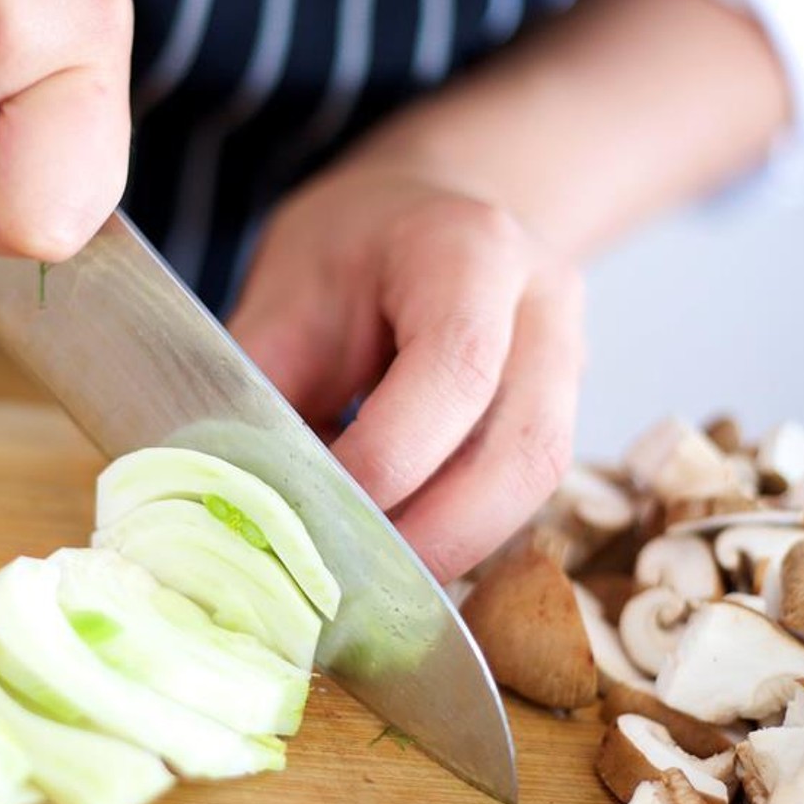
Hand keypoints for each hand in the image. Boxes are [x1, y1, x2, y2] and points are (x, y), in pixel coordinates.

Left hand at [227, 165, 584, 583]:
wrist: (415, 217)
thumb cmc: (345, 251)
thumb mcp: (283, 292)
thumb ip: (263, 387)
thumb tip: (235, 495)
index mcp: (469, 249)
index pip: (457, 367)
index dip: (392, 458)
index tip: (319, 514)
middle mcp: (542, 302)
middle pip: (525, 448)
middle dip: (440, 533)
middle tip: (356, 585)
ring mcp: (567, 357)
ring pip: (537, 483)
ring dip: (458, 546)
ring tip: (377, 585)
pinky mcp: (560, 408)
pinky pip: (523, 491)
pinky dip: (465, 533)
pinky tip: (405, 558)